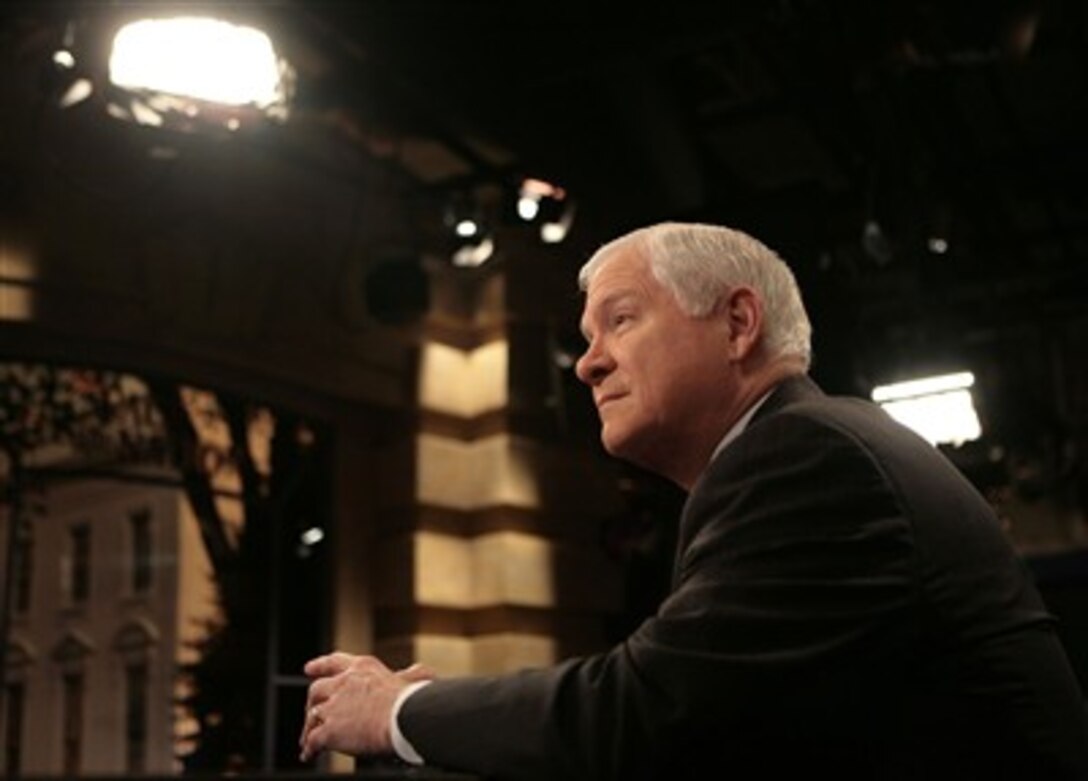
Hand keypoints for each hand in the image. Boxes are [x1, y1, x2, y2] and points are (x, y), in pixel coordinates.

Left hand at [298, 652, 434, 762]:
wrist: (403, 717)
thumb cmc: (412, 700)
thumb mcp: (410, 680)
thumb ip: (411, 676)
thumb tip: (426, 673)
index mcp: (363, 668)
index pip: (336, 662)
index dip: (320, 665)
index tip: (309, 668)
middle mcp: (344, 683)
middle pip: (317, 690)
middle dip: (311, 702)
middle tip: (309, 710)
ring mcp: (334, 706)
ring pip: (312, 716)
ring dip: (309, 728)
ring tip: (307, 739)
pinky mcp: (330, 730)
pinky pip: (313, 740)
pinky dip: (310, 748)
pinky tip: (310, 754)